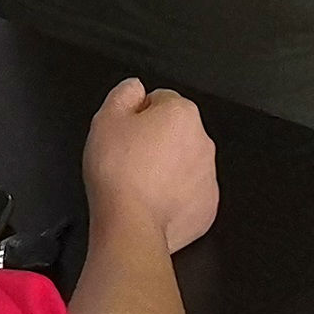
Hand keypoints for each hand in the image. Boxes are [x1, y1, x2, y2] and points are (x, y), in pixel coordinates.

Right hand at [82, 80, 217, 256]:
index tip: (124, 135)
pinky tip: (152, 203)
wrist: (130, 225)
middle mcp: (203, 140)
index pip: (159, 101)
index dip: (136, 116)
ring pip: (183, 163)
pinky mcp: (207, 205)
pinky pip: (189, 193)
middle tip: (128, 160)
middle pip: (175, 132)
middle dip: (154, 142)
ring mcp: (208, 175)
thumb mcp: (105, 119)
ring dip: (165, 169)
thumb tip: (135, 88)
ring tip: (138, 184)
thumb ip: (123, 93)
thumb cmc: (118, 173)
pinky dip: (174, 197)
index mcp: (182, 113)